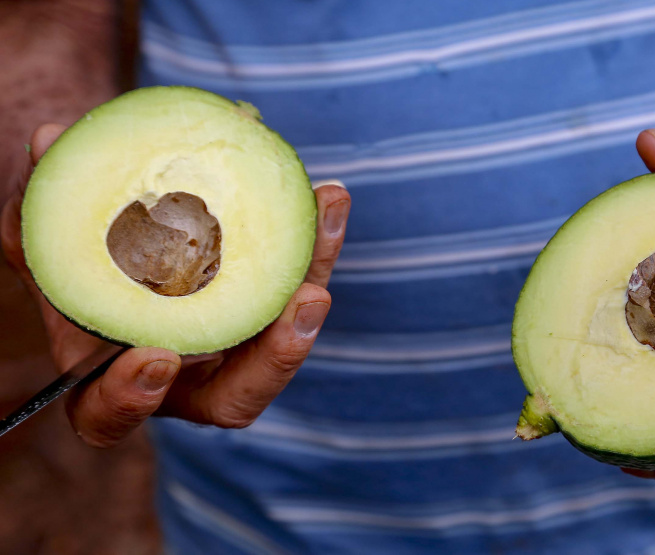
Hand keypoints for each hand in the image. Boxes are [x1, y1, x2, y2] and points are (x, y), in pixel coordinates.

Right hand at [1, 124, 350, 446]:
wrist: (125, 239)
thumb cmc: (78, 255)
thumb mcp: (49, 239)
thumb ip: (40, 208)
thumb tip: (45, 140)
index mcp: (109, 378)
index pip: (109, 416)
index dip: (127, 399)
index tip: (155, 357)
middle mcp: (183, 376)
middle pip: (235, 397)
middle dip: (275, 358)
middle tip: (306, 300)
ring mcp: (233, 347)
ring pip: (285, 337)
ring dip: (312, 278)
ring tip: (326, 218)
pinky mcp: (269, 309)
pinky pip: (299, 285)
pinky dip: (315, 243)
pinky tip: (328, 196)